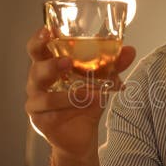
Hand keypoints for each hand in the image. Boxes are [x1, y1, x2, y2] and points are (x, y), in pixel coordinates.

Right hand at [25, 27, 135, 158]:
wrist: (83, 135)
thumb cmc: (86, 101)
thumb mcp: (102, 81)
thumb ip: (113, 65)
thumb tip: (130, 50)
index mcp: (48, 66)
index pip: (38, 49)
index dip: (39, 39)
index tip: (48, 30)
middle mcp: (37, 82)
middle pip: (35, 68)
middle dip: (51, 64)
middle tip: (68, 62)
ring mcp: (36, 102)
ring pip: (44, 94)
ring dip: (68, 93)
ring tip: (89, 92)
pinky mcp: (39, 120)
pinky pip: (51, 113)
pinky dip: (70, 108)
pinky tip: (87, 104)